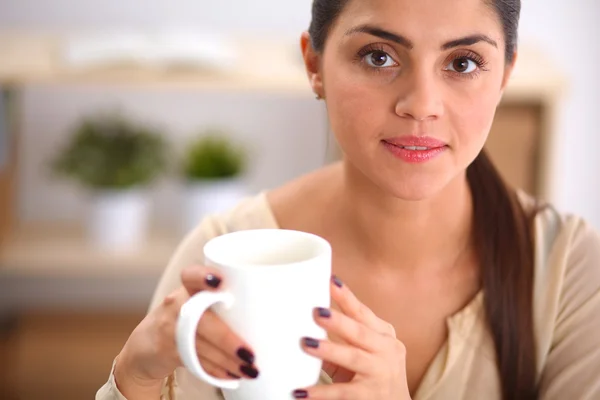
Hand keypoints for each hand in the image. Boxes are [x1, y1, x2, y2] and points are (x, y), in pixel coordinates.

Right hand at [114, 265, 258, 398]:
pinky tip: (231, 375)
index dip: (203, 276)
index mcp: (189, 287)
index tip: (219, 281)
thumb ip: (224, 301)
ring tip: (249, 370)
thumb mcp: (199, 300)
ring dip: (226, 361)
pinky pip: (194, 361)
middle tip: (249, 355)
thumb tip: (271, 316)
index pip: (191, 275)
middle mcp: (177, 304)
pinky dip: (215, 371)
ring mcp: (169, 328)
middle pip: (201, 321)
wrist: (147, 342)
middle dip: (227, 341)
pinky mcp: (166, 350)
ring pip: (199, 346)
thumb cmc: (187, 317)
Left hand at [294, 276, 410, 398]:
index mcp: (383, 335)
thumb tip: (300, 325)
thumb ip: (337, 341)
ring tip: (306, 343)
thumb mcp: (361, 354)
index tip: (331, 281)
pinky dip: (321, 392)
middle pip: (359, 332)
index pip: (362, 313)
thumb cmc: (371, 377)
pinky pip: (342, 393)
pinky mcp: (369, 397)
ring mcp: (380, 373)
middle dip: (338, 321)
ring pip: (353, 358)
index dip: (347, 297)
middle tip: (316, 312)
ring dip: (329, 350)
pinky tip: (301, 391)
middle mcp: (386, 351)